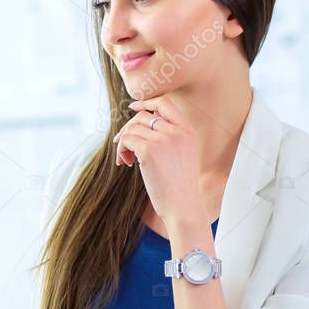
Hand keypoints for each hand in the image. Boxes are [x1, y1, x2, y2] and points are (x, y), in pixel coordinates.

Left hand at [113, 94, 201, 226]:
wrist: (183, 206)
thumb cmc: (180, 186)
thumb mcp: (182, 154)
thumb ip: (168, 137)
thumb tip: (138, 124)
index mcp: (187, 130)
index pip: (164, 103)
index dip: (146, 102)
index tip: (133, 107)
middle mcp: (176, 131)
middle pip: (143, 116)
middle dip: (129, 127)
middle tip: (122, 144)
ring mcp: (163, 139)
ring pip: (132, 129)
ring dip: (124, 142)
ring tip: (126, 159)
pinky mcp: (148, 151)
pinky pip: (126, 140)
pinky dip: (121, 150)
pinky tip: (125, 163)